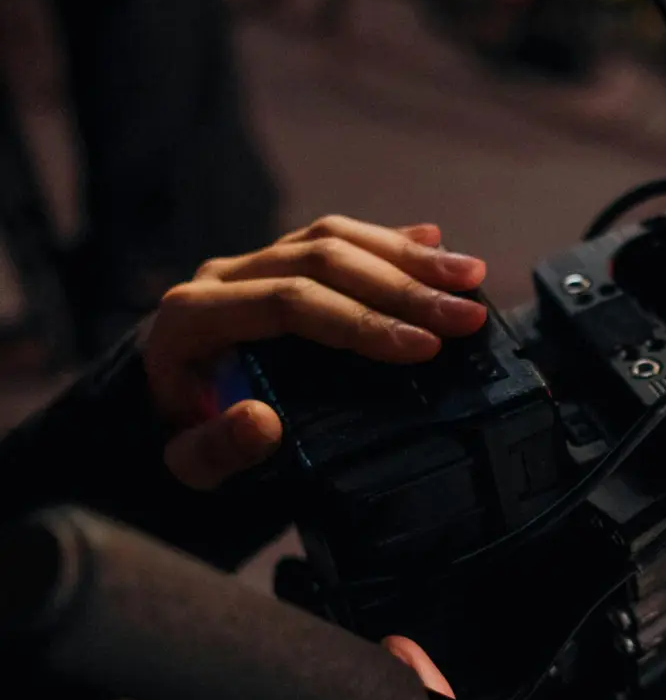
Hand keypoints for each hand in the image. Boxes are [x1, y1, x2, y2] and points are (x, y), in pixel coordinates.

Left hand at [143, 216, 486, 490]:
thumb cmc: (181, 436)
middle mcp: (223, 276)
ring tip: (468, 278)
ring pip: (333, 237)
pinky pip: (335, 236)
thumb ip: (215, 450)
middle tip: (465, 315)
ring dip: (406, 256)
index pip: (288, 301)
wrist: (162, 406)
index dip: (359, 320)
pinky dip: (388, 241)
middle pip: (320, 259)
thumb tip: (263, 423)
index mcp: (194, 316)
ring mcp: (252, 261)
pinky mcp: (278, 259)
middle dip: (402, 287)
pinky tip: (436, 243)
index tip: (422, 347)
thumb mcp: (187, 463)